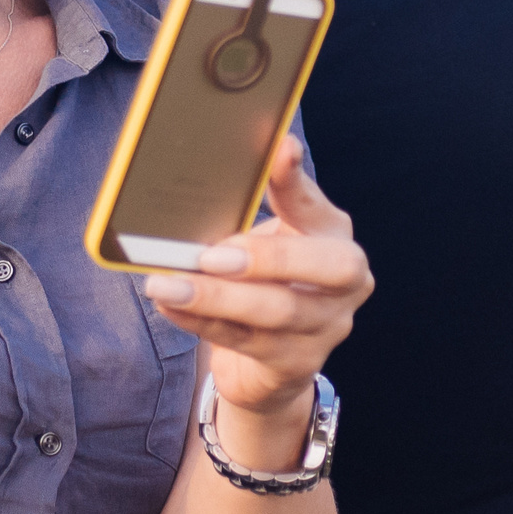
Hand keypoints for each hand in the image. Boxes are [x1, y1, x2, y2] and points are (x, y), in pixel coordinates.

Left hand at [144, 138, 371, 424]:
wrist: (270, 361)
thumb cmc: (264, 283)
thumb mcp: (261, 242)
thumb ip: (244, 214)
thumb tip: (197, 180)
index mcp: (334, 235)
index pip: (317, 204)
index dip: (298, 181)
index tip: (280, 150)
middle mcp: (347, 281)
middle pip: (328, 266)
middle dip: (269, 257)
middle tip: (211, 255)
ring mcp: (329, 327)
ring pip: (277, 310)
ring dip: (215, 296)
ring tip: (165, 283)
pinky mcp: (299, 363)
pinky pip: (246, 340)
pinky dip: (201, 320)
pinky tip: (169, 305)